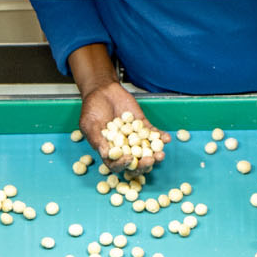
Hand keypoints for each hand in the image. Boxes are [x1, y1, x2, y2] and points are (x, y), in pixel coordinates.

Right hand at [64, 44, 165, 172]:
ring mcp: (134, 138)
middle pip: (134, 162)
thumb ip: (97, 140)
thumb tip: (105, 154)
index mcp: (108, 151)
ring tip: (161, 155)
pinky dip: (160, 137)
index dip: (122, 165)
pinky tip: (167, 138)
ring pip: (146, 151)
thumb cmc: (92, 109)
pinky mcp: (143, 127)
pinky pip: (153, 134)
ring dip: (155, 154)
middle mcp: (122, 148)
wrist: (103, 91)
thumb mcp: (89, 124)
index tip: (129, 159)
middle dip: (144, 164)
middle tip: (151, 161)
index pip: (116, 164)